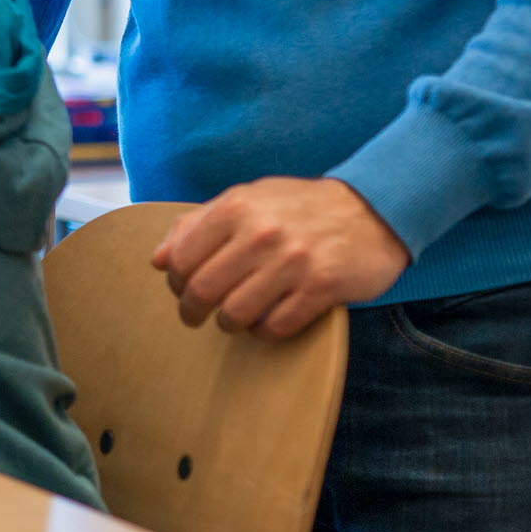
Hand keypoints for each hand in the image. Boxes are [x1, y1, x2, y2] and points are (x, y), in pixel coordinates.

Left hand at [151, 177, 410, 338]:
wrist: (373, 209)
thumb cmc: (298, 208)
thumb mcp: (246, 200)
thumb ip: (197, 224)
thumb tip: (157, 259)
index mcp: (235, 207)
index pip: (181, 258)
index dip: (174, 281)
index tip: (181, 289)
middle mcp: (260, 233)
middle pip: (203, 290)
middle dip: (192, 311)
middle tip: (195, 317)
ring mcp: (292, 262)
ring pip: (236, 314)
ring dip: (229, 324)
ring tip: (233, 320)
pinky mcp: (321, 288)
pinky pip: (275, 326)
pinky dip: (264, 331)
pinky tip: (266, 321)